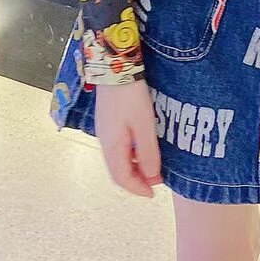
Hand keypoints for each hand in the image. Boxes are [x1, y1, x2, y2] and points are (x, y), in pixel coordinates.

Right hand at [94, 79, 162, 196]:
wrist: (114, 67)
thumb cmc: (131, 97)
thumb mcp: (145, 126)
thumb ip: (148, 153)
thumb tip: (151, 178)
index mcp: (112, 147)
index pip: (122, 178)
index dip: (137, 189)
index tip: (153, 193)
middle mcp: (105, 142)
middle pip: (118, 171)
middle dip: (136, 180)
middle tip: (155, 182)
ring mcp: (104, 131)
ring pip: (117, 159)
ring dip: (134, 168)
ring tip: (151, 167)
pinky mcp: (107, 121)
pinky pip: (117, 147)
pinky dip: (130, 155)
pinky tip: (141, 148)